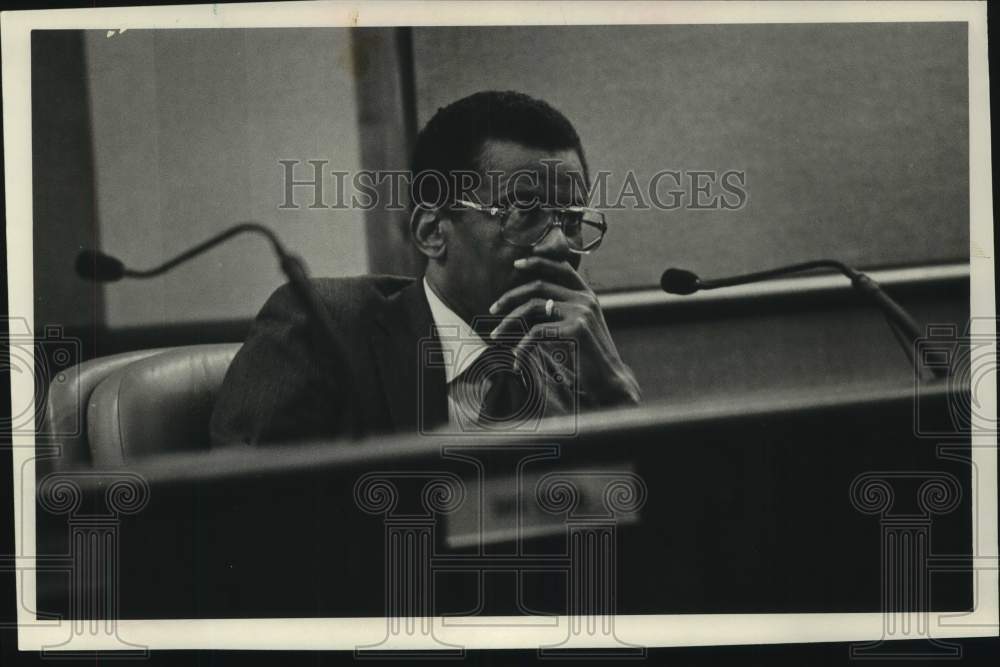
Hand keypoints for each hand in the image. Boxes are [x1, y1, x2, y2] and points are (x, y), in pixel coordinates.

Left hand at [488, 257, 640, 406]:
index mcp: (586, 295)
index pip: (561, 267)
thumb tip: (528, 305)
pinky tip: (516, 360)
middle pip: (539, 285)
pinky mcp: (575, 328)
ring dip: (509, 321)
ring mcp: (581, 311)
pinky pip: (537, 332)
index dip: (538, 261)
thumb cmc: (589, 357)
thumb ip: (561, 311)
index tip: (517, 264)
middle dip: (511, 295)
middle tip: (493, 308)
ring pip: (533, 305)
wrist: (609, 380)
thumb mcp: (578, 327)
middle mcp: (585, 298)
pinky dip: (522, 347)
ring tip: (496, 335)